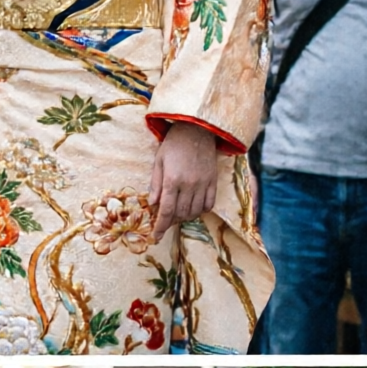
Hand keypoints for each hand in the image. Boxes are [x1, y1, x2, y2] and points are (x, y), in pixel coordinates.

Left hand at [147, 122, 219, 242]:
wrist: (197, 130)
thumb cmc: (174, 145)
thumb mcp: (158, 162)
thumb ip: (156, 184)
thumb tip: (152, 204)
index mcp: (172, 180)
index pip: (166, 210)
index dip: (161, 226)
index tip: (156, 237)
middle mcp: (189, 184)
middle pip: (180, 213)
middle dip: (171, 222)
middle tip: (165, 223)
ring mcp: (203, 183)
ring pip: (195, 211)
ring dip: (185, 217)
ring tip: (177, 215)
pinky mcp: (213, 181)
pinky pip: (209, 203)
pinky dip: (201, 211)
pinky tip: (193, 209)